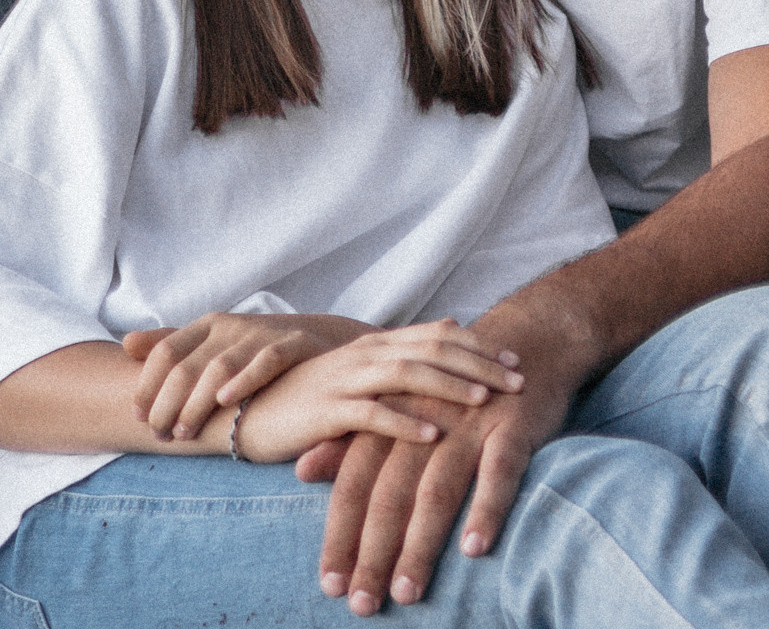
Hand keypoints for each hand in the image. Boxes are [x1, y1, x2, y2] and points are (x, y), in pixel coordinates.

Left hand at [123, 312, 374, 441]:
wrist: (322, 340)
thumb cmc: (256, 352)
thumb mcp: (213, 345)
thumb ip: (171, 345)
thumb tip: (126, 344)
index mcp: (207, 325)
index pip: (165, 350)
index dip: (147, 383)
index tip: (137, 415)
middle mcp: (230, 326)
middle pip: (187, 364)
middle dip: (167, 402)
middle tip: (159, 433)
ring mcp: (261, 334)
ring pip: (219, 366)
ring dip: (196, 402)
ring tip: (184, 431)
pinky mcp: (293, 344)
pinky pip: (266, 361)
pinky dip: (244, 379)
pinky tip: (225, 401)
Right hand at [229, 323, 529, 465]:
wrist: (248, 409)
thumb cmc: (309, 398)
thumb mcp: (360, 375)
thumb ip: (402, 358)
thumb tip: (451, 333)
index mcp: (375, 345)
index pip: (438, 336)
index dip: (480, 346)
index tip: (519, 361)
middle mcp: (364, 355)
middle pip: (431, 350)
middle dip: (479, 364)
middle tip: (519, 380)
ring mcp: (344, 380)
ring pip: (405, 373)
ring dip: (448, 385)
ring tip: (485, 401)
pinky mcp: (325, 410)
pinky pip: (370, 414)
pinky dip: (403, 422)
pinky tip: (433, 435)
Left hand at [301, 340, 580, 613]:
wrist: (525, 342)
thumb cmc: (453, 390)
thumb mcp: (398, 409)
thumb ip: (351, 444)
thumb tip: (301, 471)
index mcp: (391, 422)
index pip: (355, 485)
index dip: (341, 534)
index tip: (329, 583)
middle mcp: (423, 424)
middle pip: (389, 494)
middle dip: (372, 552)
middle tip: (361, 604)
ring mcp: (469, 426)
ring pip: (437, 490)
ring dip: (420, 544)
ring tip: (406, 592)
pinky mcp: (512, 427)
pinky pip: (498, 472)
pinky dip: (486, 509)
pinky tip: (474, 547)